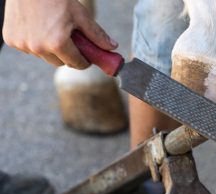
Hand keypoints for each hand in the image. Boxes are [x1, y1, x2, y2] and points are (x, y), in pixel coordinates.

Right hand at [3, 0, 117, 68]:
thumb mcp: (80, 16)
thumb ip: (96, 35)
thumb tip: (112, 48)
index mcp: (57, 43)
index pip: (77, 64)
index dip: (85, 61)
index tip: (88, 57)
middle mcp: (38, 47)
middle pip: (60, 63)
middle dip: (68, 56)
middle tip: (72, 42)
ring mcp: (23, 44)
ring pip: (44, 57)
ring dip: (51, 50)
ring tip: (54, 30)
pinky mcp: (11, 40)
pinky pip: (29, 49)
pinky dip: (35, 43)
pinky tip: (38, 28)